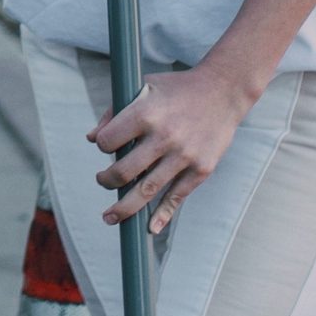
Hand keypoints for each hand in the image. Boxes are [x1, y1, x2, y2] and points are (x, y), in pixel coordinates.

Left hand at [88, 63, 257, 232]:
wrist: (224, 90)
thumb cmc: (177, 89)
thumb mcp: (143, 88)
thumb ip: (115, 112)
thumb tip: (91, 139)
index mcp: (145, 113)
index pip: (108, 142)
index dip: (103, 146)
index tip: (106, 146)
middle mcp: (164, 136)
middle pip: (123, 172)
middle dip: (106, 181)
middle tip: (103, 180)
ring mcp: (184, 155)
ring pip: (146, 190)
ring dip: (124, 208)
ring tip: (109, 217)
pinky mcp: (201, 168)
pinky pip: (177, 196)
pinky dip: (162, 215)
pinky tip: (150, 228)